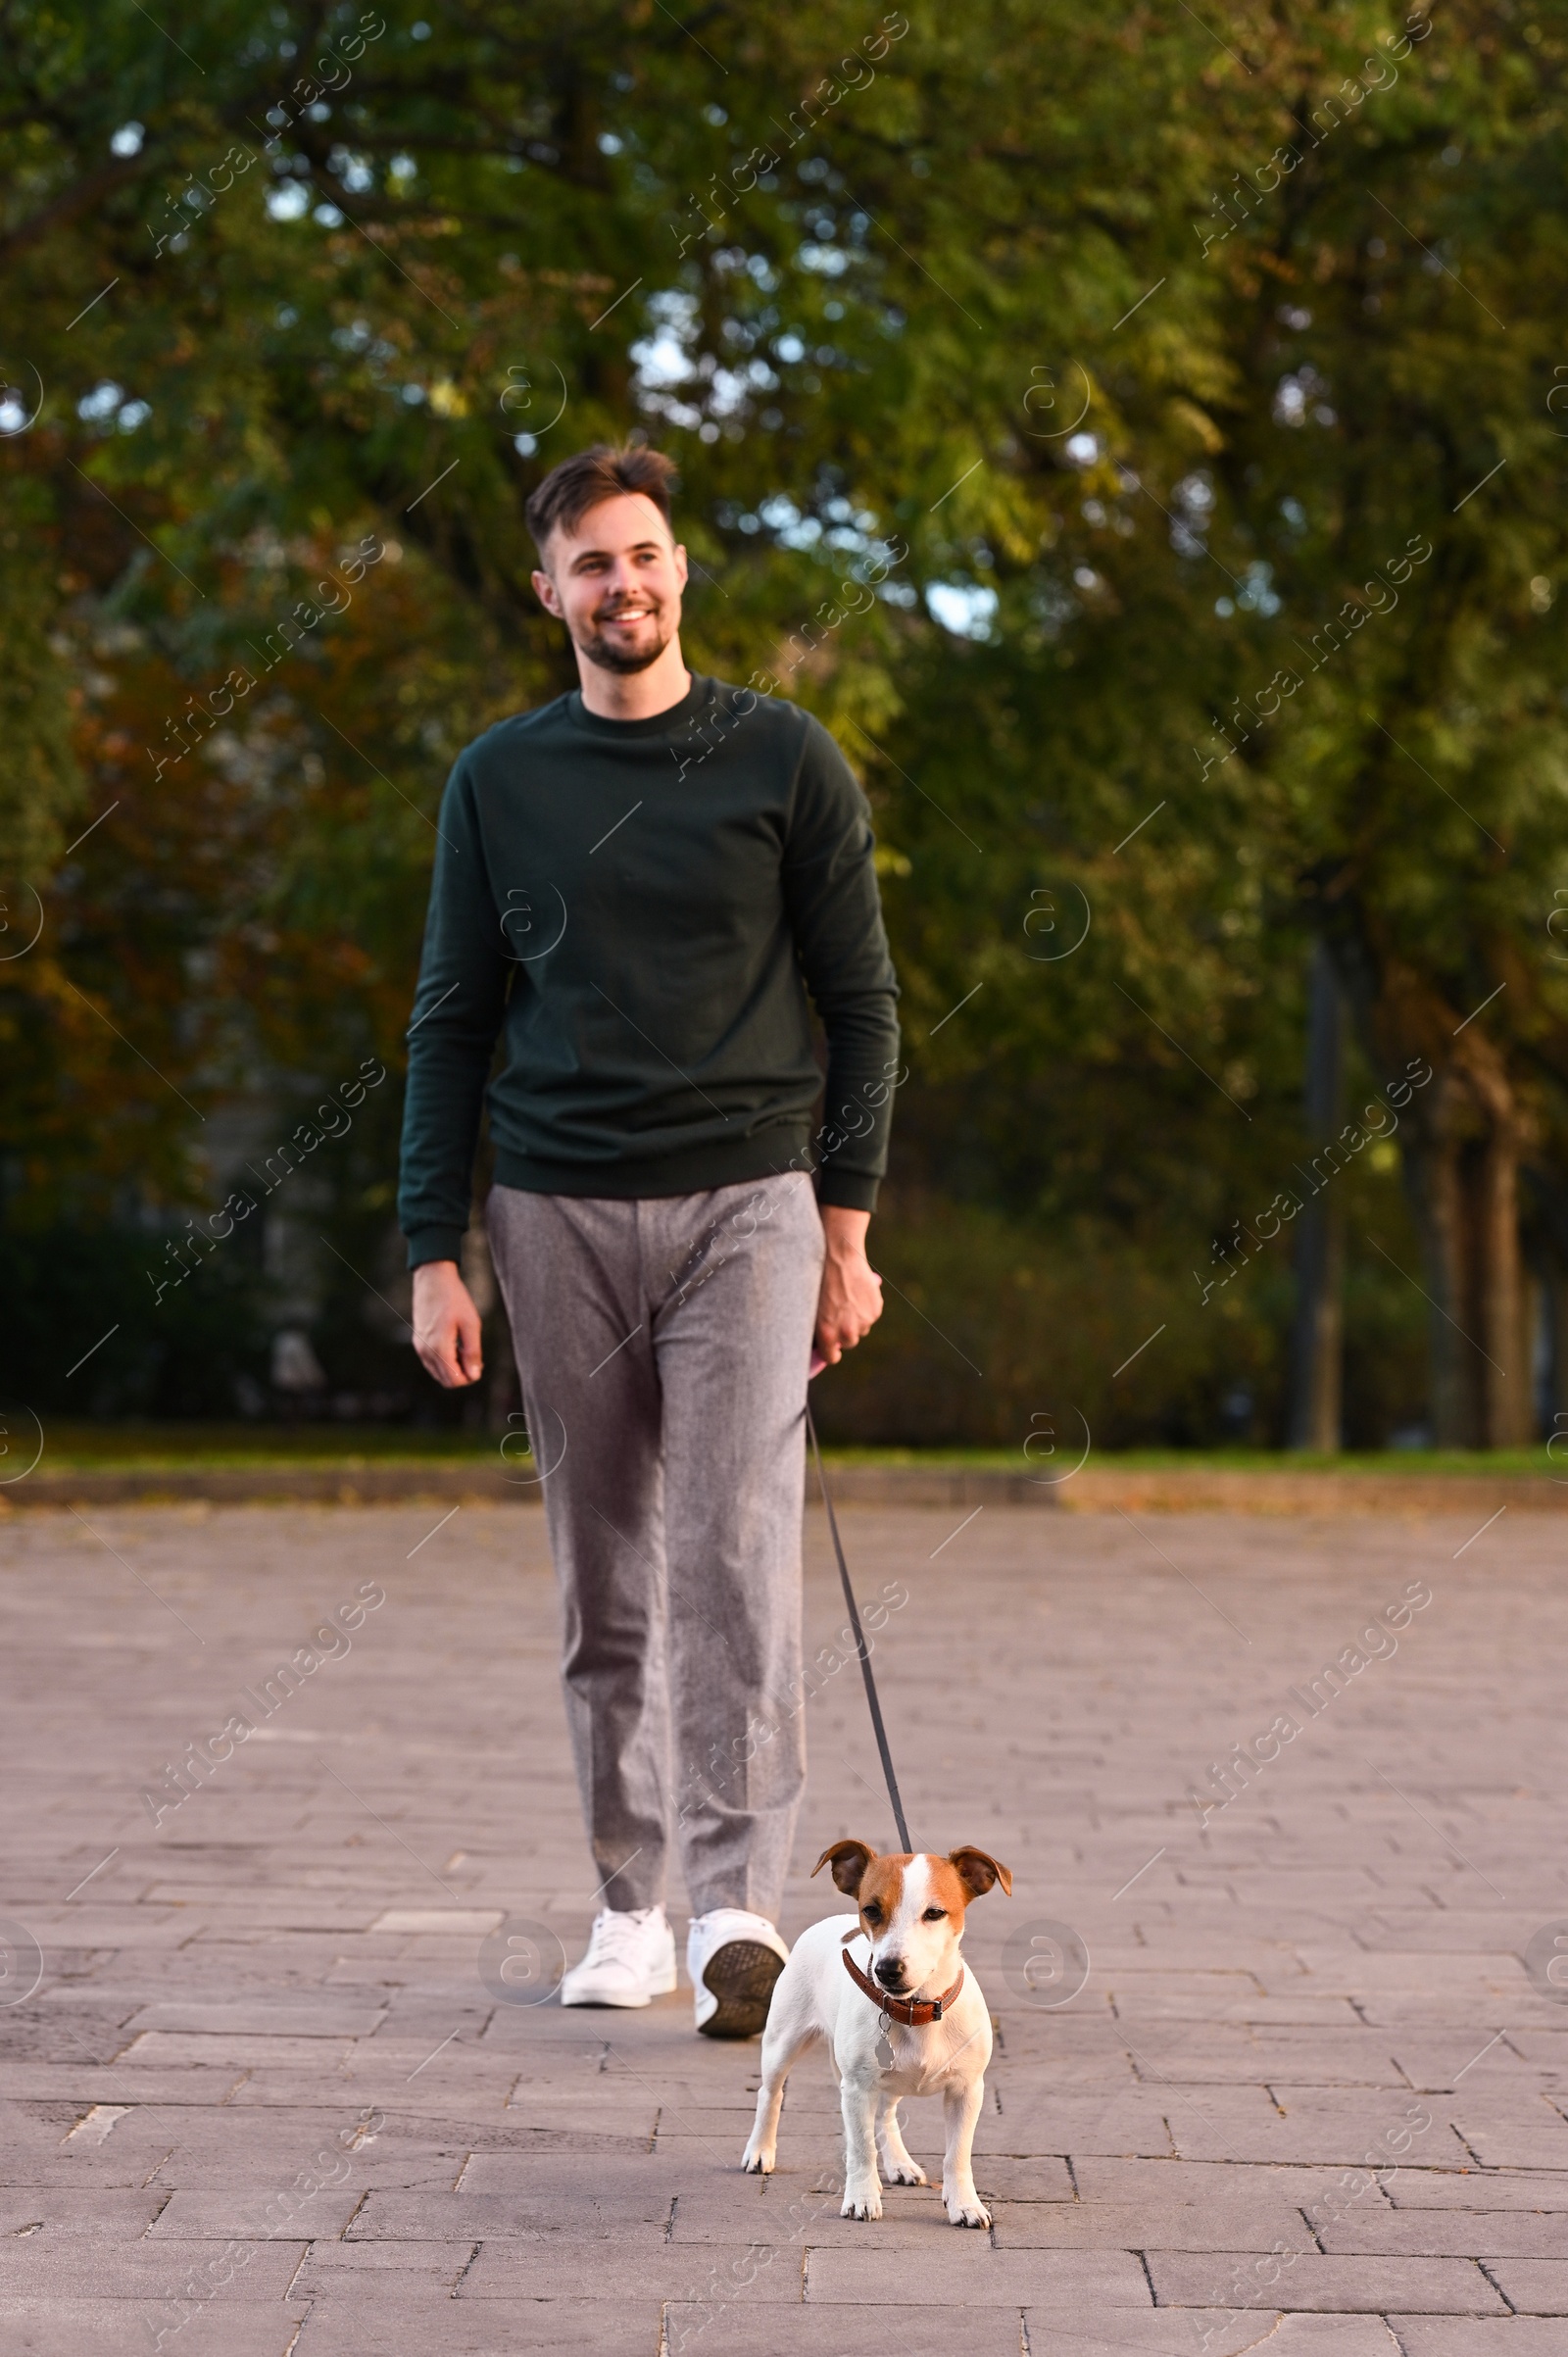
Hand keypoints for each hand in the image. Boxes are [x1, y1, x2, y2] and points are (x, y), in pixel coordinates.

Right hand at [412, 1260, 483, 1386]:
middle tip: (474, 1357)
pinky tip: (454, 1345)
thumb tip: (474, 1375)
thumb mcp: (471, 1324)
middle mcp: (425, 1351)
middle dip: (462, 1375)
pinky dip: (445, 1361)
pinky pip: (432, 1362)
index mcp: (438, 1347)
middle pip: (445, 1380)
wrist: (433, 1279)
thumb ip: (473, 1352)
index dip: (470, 1377)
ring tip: (465, 1349)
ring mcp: (420, 1347)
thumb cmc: (455, 1299)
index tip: (479, 1362)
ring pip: (438, 1373)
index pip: (454, 1380)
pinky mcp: (418, 1342)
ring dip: (453, 1368)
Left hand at [814, 1205, 882, 1365]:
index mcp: (827, 1333)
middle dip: (843, 1333)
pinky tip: (856, 1293)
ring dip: (855, 1320)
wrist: (838, 1256)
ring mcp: (863, 1321)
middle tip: (837, 1316)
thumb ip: (816, 1328)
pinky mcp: (875, 1310)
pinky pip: (871, 1316)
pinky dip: (865, 1308)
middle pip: (848, 1343)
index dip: (830, 1352)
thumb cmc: (817, 1279)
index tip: (830, 1348)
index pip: (831, 1358)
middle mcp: (846, 1332)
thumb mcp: (810, 1307)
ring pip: (861, 1329)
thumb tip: (819, 1343)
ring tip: (846, 1299)